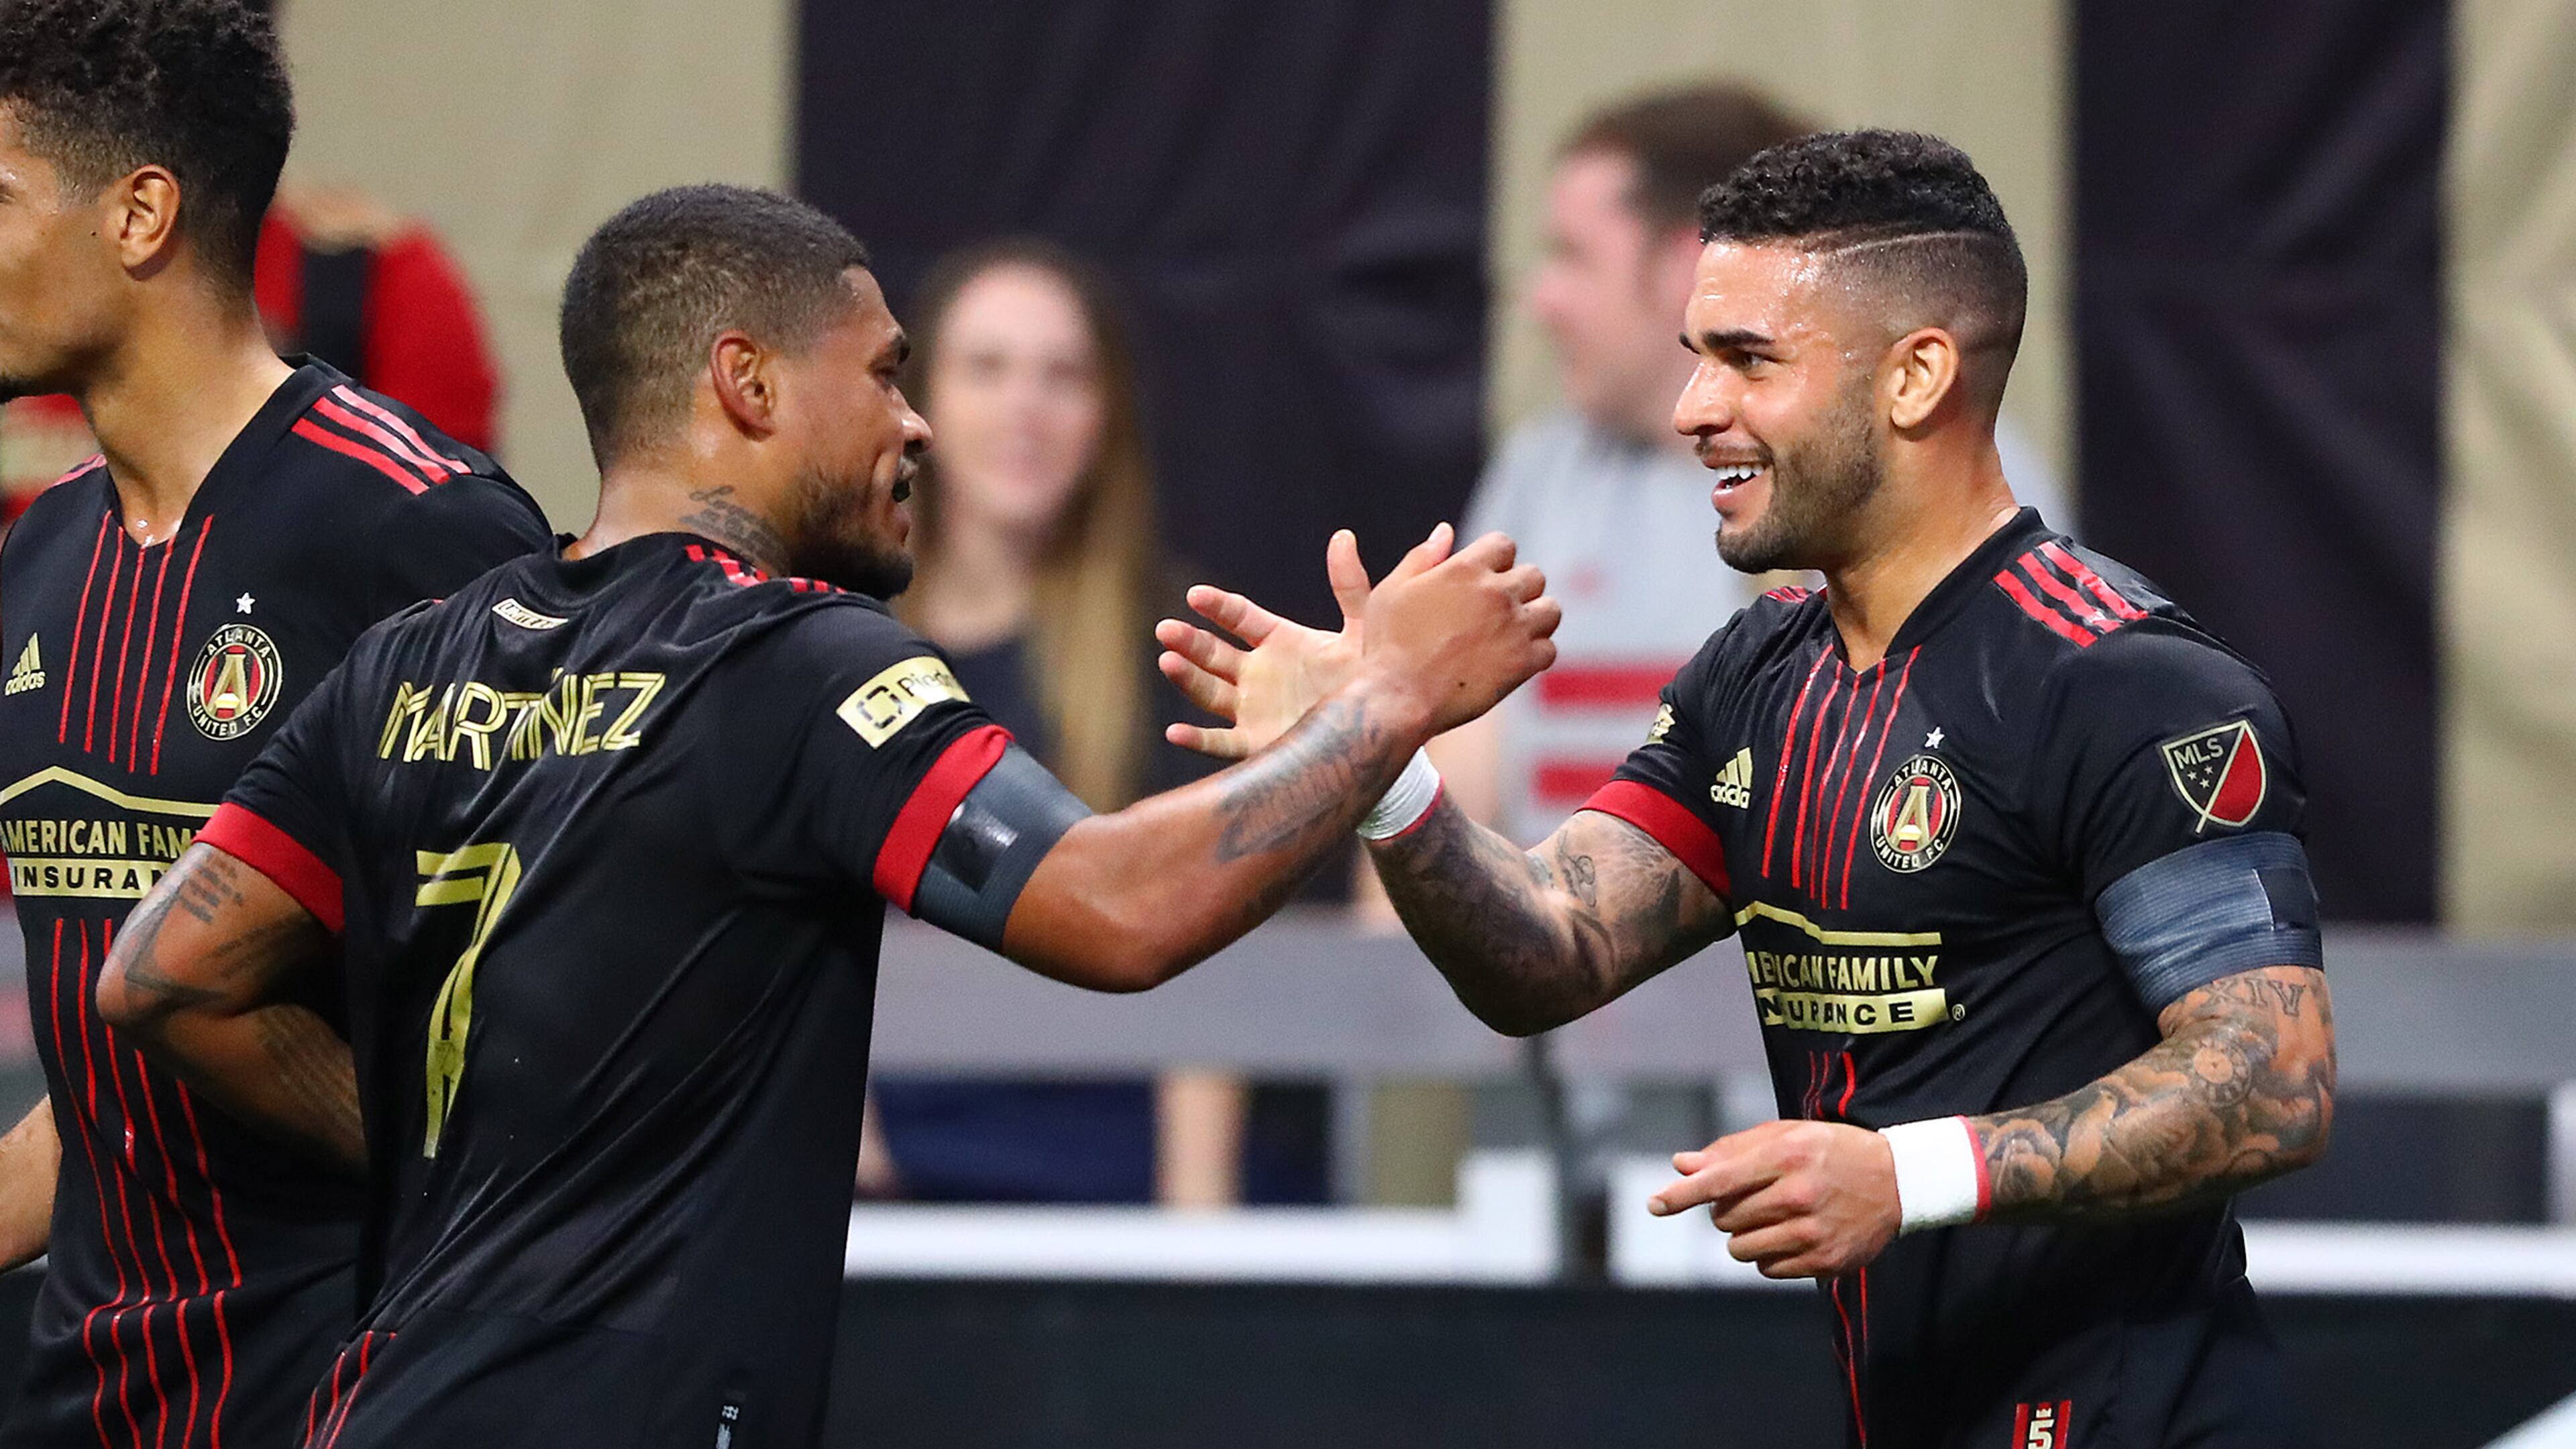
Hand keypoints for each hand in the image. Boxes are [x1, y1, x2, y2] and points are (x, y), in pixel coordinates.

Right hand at [1157, 525, 1452, 759]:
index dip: (1218, 606)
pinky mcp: (1254, 744)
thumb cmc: (1370, 679)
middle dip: (1189, 642)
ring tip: (1168, 662)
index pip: (1239, 617)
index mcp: (1278, 640)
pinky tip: (1174, 732)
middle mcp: (1258, 673)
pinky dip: (1195, 739)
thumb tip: (1342, 535)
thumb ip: (1350, 588)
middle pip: (1213, 654)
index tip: (1196, 596)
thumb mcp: (1361, 630)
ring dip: (1186, 678)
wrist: (1379, 730)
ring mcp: (1252, 709)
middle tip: (1167, 630)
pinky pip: (1218, 743)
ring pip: (1208, 691)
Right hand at [1355, 529, 1558, 738]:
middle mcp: (1496, 593)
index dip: (1496, 560)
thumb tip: (1446, 530)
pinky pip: (1549, 649)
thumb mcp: (1392, 591)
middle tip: (1498, 610)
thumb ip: (1422, 557)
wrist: (1397, 698)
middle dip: (1519, 588)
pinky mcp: (1522, 663)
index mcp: (1465, 568)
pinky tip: (1514, 660)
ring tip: (1513, 633)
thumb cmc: (1386, 645)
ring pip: (1551, 610)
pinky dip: (1536, 654)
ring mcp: (1513, 628)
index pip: (1504, 545)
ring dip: (1536, 618)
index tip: (1485, 579)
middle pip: (1534, 576)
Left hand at [1646, 1120, 1900, 1278]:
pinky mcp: (1826, 1261)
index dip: (1682, 1194)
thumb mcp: (1786, 1136)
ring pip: (1741, 1248)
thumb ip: (1731, 1150)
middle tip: (1753, 1197)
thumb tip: (1681, 1166)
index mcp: (1786, 1156)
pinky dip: (1767, 1254)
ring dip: (1743, 1235)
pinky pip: (1767, 1268)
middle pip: (1725, 1218)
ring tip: (1771, 1217)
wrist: (1898, 1181)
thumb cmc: (1830, 1151)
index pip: (1720, 1179)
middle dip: (1725, 1210)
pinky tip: (1790, 1235)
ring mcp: (1813, 1232)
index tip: (1654, 1204)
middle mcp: (1799, 1194)